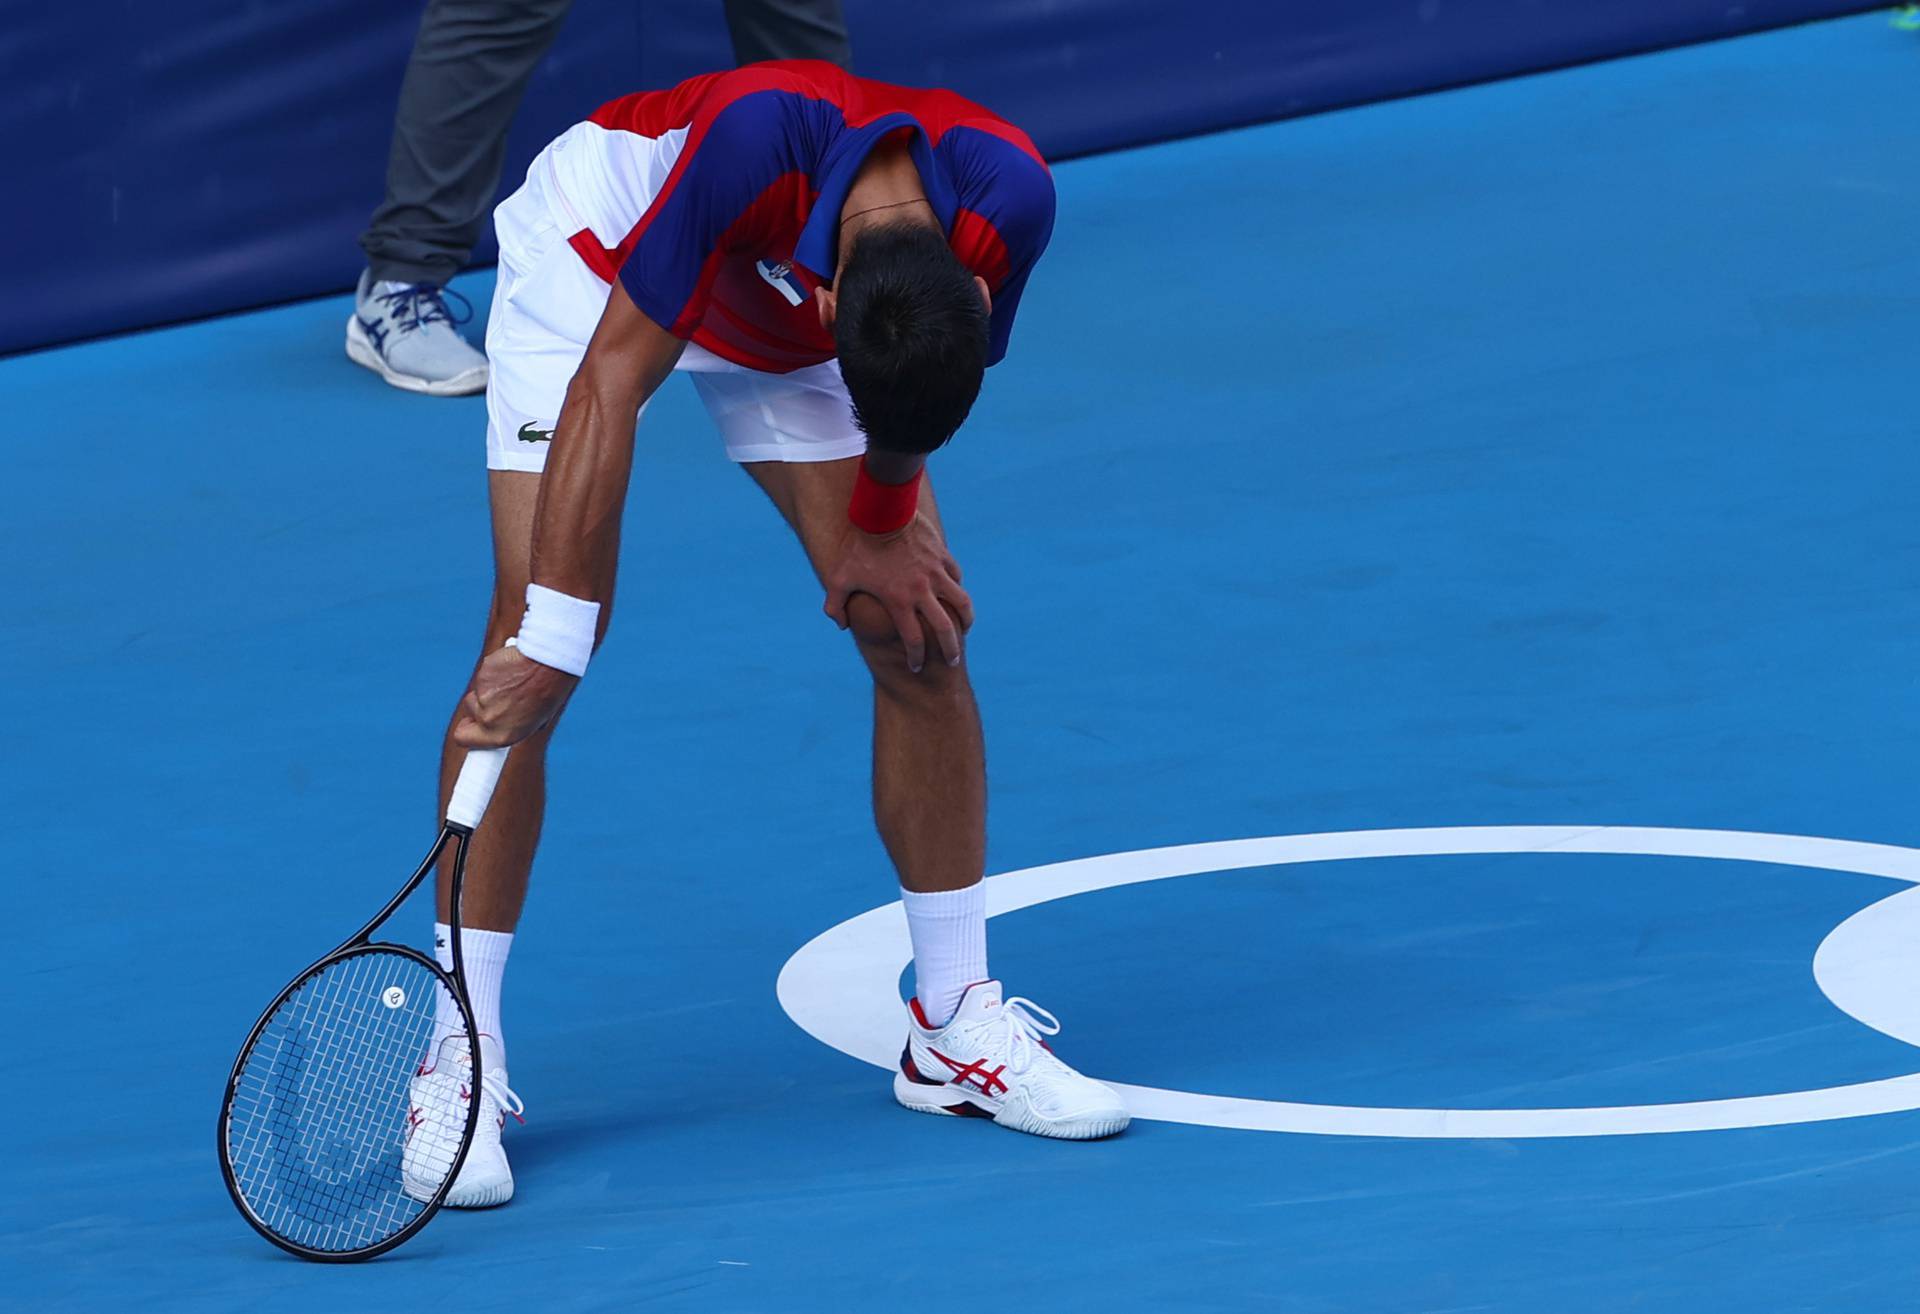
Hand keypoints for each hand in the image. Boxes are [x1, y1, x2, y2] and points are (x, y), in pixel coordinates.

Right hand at [451, 641, 575, 747]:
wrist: (551, 664)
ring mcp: (483, 698)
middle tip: (495, 699)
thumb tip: (502, 725)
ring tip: (514, 682)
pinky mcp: (482, 676)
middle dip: (476, 708)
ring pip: (476, 693)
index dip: (465, 734)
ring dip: (489, 688)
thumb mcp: (536, 718)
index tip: (465, 732)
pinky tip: (512, 669)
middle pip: (467, 714)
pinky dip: (493, 672)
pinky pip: (483, 676)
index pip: (463, 739)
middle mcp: (489, 720)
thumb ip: (513, 725)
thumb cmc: (550, 691)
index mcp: (503, 735)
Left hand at [823, 513, 973, 671]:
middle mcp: (921, 591)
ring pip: (961, 603)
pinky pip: (956, 576)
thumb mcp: (838, 577)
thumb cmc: (857, 547)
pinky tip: (954, 593)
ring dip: (965, 620)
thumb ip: (835, 605)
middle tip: (952, 660)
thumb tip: (841, 625)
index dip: (916, 658)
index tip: (916, 666)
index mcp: (898, 601)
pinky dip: (957, 587)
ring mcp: (935, 573)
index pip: (913, 641)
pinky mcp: (942, 556)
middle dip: (950, 649)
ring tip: (964, 628)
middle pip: (944, 629)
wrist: (881, 511)